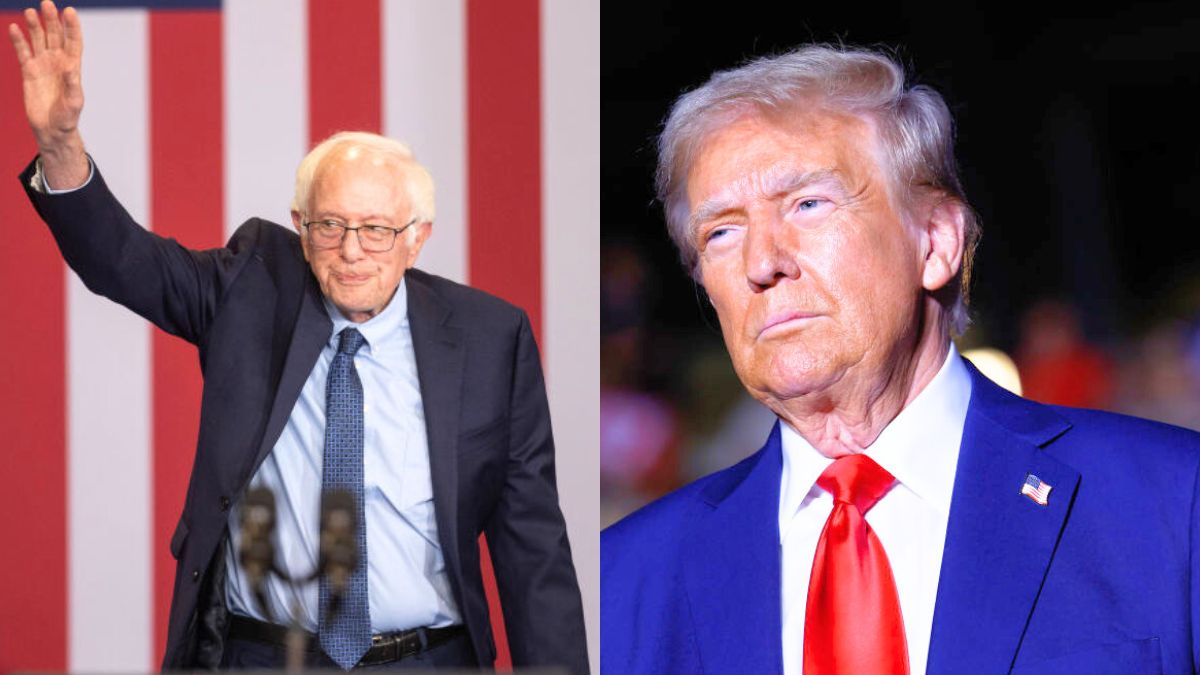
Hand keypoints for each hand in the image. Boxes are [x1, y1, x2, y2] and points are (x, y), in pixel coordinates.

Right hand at [8, 0, 87, 185]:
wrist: (52, 129)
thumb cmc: (68, 117)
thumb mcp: (74, 102)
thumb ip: (73, 85)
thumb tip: (71, 68)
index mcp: (72, 67)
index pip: (73, 41)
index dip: (72, 26)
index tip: (69, 11)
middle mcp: (58, 62)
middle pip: (55, 35)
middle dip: (52, 20)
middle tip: (47, 4)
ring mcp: (43, 65)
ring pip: (38, 39)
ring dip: (35, 25)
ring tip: (30, 12)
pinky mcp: (29, 71)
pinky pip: (23, 51)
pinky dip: (19, 40)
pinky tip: (14, 28)